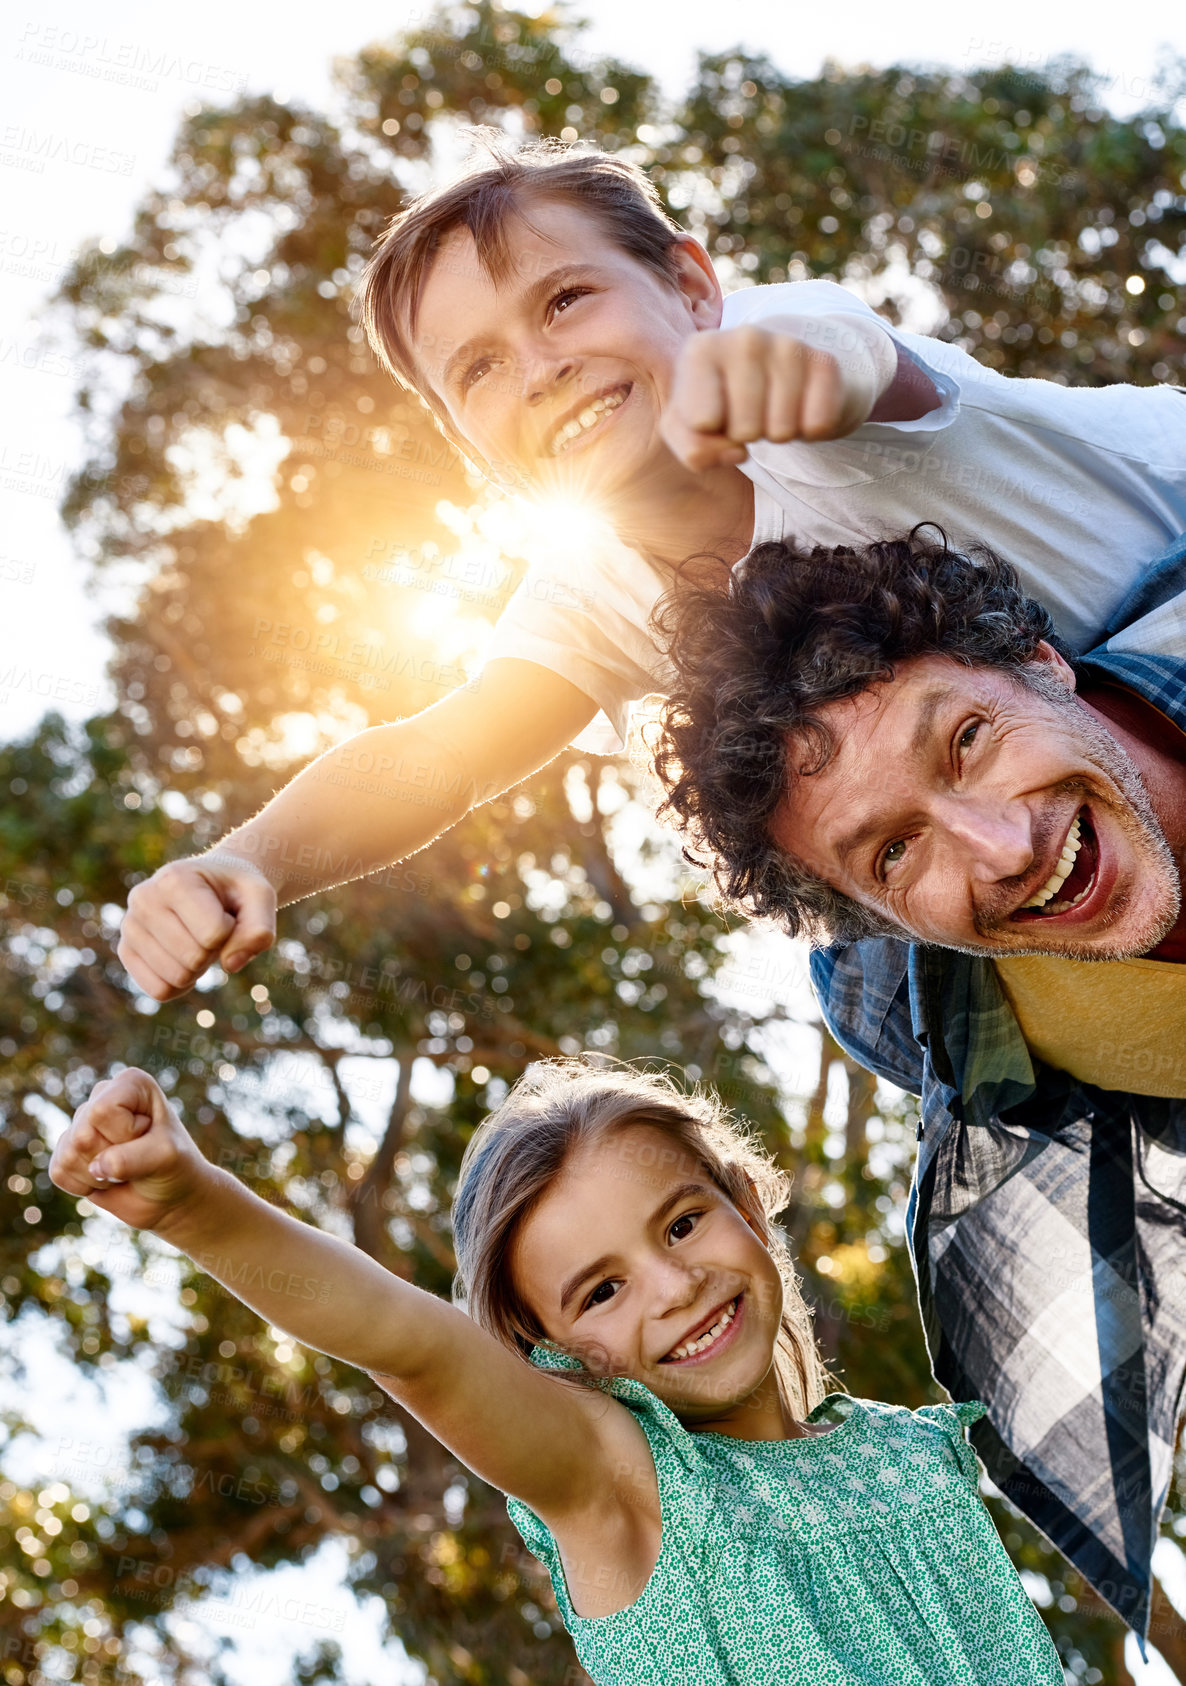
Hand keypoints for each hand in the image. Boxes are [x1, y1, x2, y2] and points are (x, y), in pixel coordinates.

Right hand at [49, 1068, 210, 1232]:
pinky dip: (84, 1186)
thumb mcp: (165, 1158)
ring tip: (124, 1168)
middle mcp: (101, 1096)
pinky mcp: (67, 1150)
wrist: (169, 1194)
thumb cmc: (175, 1166)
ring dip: (99, 1176)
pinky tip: (106, 1178)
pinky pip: (59, 1172)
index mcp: (130, 1083)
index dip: (124, 1134)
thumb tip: (96, 1168)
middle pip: (82, 1136)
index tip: (147, 1137)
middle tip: (137, 1157)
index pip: (102, 1111)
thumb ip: (133, 1158)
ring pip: (69, 1156)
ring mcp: (81, 1122)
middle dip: (112, 1158)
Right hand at [118, 852, 276, 1000]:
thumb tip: (230, 964)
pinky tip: (183, 959)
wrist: (213, 885)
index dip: (231, 932)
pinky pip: (159, 990)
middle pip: (194, 958)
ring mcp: (130, 925)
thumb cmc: (236, 891)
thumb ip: (259, 929)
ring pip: (176, 977)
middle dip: (215, 952)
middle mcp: (143, 898)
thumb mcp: (260, 899)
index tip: (225, 912)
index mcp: (174, 878)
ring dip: (199, 968)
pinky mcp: (126, 950)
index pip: (214, 934)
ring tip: (197, 939)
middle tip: (212, 930)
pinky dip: (181, 984)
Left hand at [662, 325, 847, 472]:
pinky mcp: (824, 361)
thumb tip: (735, 452)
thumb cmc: (723, 402)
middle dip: (746, 436)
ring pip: (781, 431)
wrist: (776, 375)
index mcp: (701, 350)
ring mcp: (787, 344)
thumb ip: (693, 448)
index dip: (711, 434)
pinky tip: (799, 407)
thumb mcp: (690, 428)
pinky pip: (817, 425)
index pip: (702, 423)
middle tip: (749, 414)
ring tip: (771, 409)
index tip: (714, 414)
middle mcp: (744, 338)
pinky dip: (809, 431)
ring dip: (777, 434)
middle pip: (744, 430)